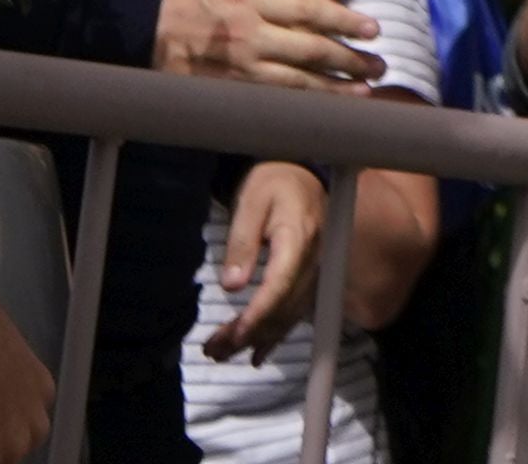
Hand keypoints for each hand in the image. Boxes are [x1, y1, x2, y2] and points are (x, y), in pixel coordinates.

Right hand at [153, 0, 376, 90]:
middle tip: (380, 66)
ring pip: (296, 80)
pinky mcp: (229, 88)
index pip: (310, 10)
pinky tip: (322, 110)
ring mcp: (240, 64)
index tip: (373, 29)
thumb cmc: (188, 1)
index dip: (345, 19)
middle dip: (349, 59)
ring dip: (333, 88)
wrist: (141, 31)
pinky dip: (300, 105)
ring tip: (364, 93)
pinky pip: (271, 98)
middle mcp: (251, 31)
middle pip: (310, 48)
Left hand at [203, 161, 330, 357]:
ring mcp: (313, 271)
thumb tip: (233, 286)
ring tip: (221, 353)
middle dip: (249, 334)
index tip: (236, 334)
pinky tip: (257, 354)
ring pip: (287, 314)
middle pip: (282, 307)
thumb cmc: (272, 183)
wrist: (301, 172)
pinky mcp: (307, 277)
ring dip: (256, 338)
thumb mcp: (251, 202)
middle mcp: (312, 260)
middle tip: (214, 350)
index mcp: (299, 238)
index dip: (259, 313)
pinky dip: (275, 335)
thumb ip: (243, 242)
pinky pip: (294, 311)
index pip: (280, 285)